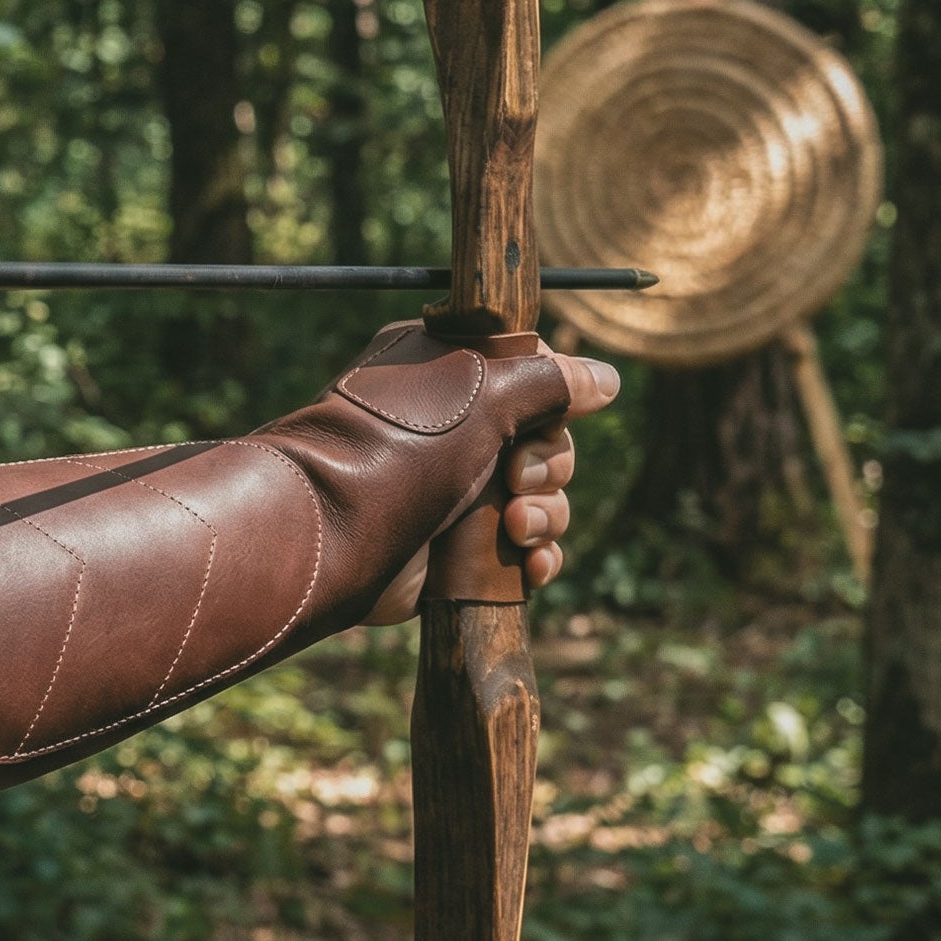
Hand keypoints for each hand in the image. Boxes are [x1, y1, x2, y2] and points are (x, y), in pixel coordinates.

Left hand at [367, 350, 618, 623]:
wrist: (334, 534)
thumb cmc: (403, 449)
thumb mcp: (485, 396)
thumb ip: (552, 382)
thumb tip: (607, 380)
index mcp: (449, 372)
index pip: (532, 373)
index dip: (553, 397)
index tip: (544, 414)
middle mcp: (453, 427)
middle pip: (544, 440)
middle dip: (546, 465)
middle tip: (515, 480)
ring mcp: (454, 487)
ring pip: (539, 497)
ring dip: (546, 515)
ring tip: (516, 528)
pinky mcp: (456, 544)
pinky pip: (521, 548)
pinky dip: (536, 556)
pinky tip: (531, 567)